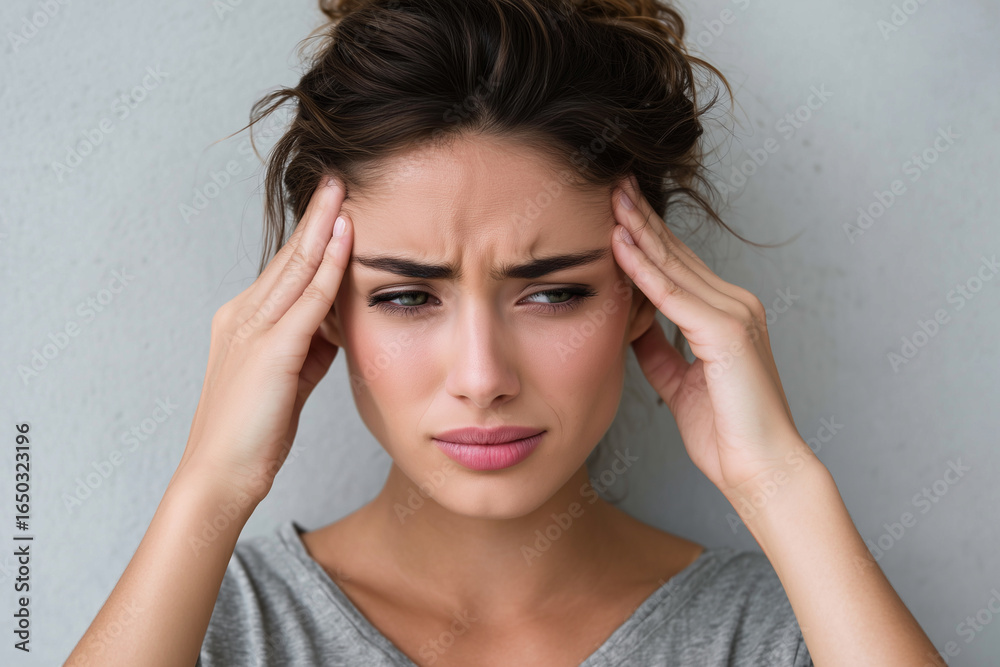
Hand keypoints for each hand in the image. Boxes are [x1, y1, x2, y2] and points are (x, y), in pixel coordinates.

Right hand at [174, 175, 352, 502]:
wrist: (219, 477)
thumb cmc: (253, 435)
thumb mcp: (288, 380)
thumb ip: (310, 347)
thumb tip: (338, 324)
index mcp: (242, 322)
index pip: (285, 271)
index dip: (311, 238)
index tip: (334, 208)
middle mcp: (242, 316)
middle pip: (288, 257)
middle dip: (316, 216)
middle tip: (337, 180)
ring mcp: (253, 330)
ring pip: (296, 267)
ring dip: (323, 227)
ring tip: (343, 191)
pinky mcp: (270, 350)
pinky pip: (308, 299)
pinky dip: (329, 265)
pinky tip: (345, 238)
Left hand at [609, 174, 812, 499]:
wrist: (761, 471)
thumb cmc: (727, 435)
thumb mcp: (678, 384)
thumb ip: (659, 351)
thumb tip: (632, 325)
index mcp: (726, 316)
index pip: (677, 267)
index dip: (646, 237)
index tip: (617, 210)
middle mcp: (735, 306)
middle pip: (676, 255)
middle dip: (642, 218)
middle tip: (612, 182)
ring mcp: (734, 314)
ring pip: (673, 265)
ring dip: (638, 230)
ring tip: (611, 197)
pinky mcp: (726, 331)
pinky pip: (673, 294)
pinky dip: (643, 268)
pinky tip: (619, 243)